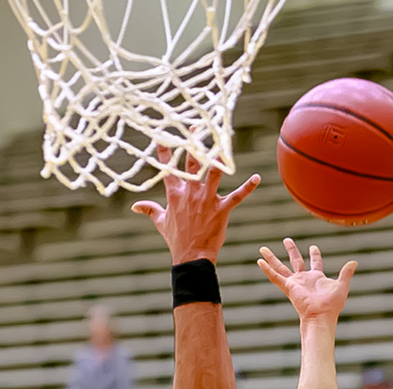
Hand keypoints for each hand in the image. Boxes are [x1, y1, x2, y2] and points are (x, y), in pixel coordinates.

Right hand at [132, 147, 259, 263]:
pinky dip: (248, 187)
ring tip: (225, 143)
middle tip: (198, 127)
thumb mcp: (161, 223)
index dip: (166, 150)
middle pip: (193, 163)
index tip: (165, 135)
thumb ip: (150, 210)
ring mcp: (207, 199)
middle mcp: (191, 192)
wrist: (192, 257)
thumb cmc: (176, 240)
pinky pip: (237, 196)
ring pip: (215, 173)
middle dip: (195, 144)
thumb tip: (135, 206)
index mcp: (175, 193)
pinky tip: (257, 178)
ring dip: (220, 158)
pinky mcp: (222, 209)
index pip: (168, 167)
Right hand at [258, 239, 356, 321]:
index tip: (312, 247)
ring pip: (280, 267)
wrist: (321, 315)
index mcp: (316, 278)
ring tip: (262, 248)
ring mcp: (295, 283)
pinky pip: (275, 277)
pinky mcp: (288, 287)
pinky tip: (259, 261)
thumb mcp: (342, 285)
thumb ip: (346, 273)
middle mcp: (304, 279)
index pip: (314, 263)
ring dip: (272, 258)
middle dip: (292, 250)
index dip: (314, 254)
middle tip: (287, 240)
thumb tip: (354, 262)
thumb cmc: (332, 305)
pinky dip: (267, 269)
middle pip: (296, 261)